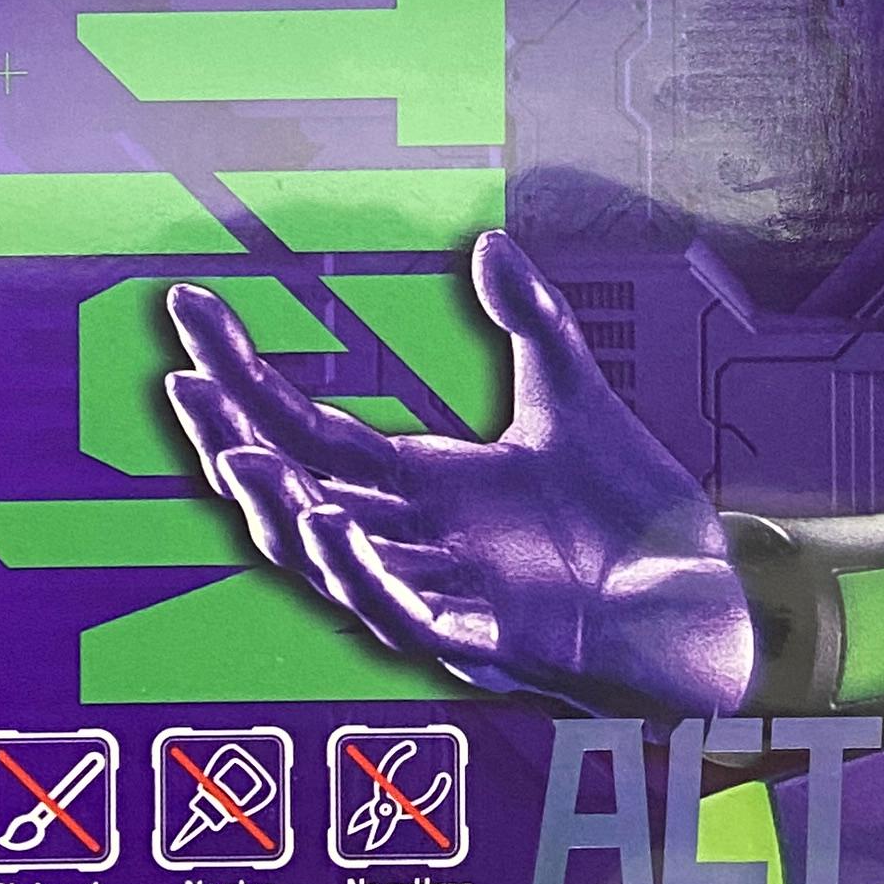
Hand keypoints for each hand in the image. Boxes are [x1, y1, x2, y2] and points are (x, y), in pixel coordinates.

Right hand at [164, 226, 757, 716]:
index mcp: (420, 488)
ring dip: (282, 514)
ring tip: (239, 458)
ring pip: (331, 564)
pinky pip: (404, 613)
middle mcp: (413, 544)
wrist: (699, 598)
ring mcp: (441, 597)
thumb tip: (486, 241)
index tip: (191, 314)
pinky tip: (330, 524)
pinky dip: (362, 573)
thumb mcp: (572, 400)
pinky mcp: (485, 641)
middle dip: (233, 445)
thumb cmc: (627, 517)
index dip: (245, 379)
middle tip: (183, 386)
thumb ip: (530, 323)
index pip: (308, 430)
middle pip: (295, 495)